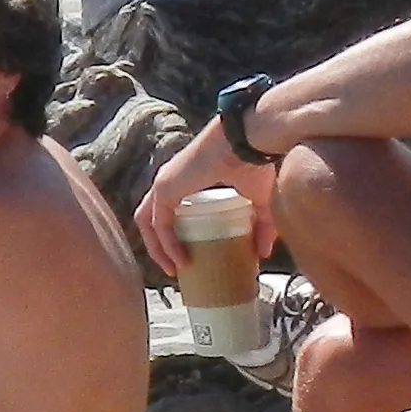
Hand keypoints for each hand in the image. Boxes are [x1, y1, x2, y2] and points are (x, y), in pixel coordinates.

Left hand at [130, 118, 277, 280]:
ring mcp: (164, 182)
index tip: (187, 256)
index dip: (171, 234)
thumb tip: (263, 253)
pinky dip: (165, 245)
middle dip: (159, 245)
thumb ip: (261, 225)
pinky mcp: (165, 188)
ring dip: (156, 249)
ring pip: (147, 222)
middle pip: (151, 217)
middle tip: (178, 268)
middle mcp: (169, 179)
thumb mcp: (259, 201)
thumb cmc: (252, 161)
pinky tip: (180, 261)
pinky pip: (158, 224)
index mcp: (186, 179)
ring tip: (174, 270)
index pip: (167, 209)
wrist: (247, 141)